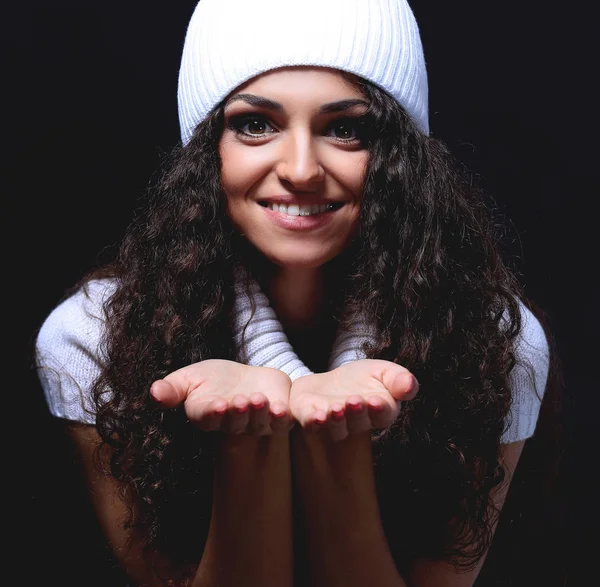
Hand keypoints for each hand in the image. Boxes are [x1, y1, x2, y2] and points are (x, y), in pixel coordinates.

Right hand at [149, 359, 292, 434]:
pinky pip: (280, 423)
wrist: (242, 377)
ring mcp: (255, 423)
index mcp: (207, 415)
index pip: (207, 418)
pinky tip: (279, 408)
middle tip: (239, 401)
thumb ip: (172, 389)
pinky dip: (280, 418)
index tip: (217, 405)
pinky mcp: (277, 417)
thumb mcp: (188, 378)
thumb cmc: (211, 379)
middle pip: (234, 423)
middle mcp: (231, 424)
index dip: (212, 413)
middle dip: (237, 413)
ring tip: (258, 399)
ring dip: (258, 413)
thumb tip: (153, 392)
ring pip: (258, 424)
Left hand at [289, 359, 417, 440]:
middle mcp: (355, 423)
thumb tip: (410, 385)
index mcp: (378, 412)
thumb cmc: (362, 379)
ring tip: (336, 409)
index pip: (383, 415)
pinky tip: (316, 416)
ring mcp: (331, 423)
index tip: (376, 400)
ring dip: (336, 420)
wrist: (331, 380)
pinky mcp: (308, 417)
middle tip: (353, 401)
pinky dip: (313, 422)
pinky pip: (311, 424)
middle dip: (356, 412)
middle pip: (358, 422)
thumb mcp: (383, 371)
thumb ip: (398, 378)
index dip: (379, 409)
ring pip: (335, 428)